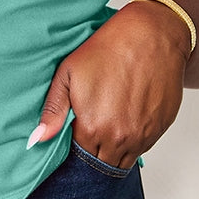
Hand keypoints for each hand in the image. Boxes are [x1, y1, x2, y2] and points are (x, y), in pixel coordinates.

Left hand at [28, 1, 191, 170]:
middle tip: (90, 132)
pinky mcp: (161, 128)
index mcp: (92, 128)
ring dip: (113, 150)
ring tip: (108, 123)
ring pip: (123, 160)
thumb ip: (53, 110)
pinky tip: (126, 117)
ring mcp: (143, 136)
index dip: (74, 149)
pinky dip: (133, 140)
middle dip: (93, 155)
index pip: (78, 157)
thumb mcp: (68, 74)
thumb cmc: (108, 49)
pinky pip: (143, 147)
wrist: (152, 35)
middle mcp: (119, 138)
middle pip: (101, 164)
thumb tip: (37, 139)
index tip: (74, 135)